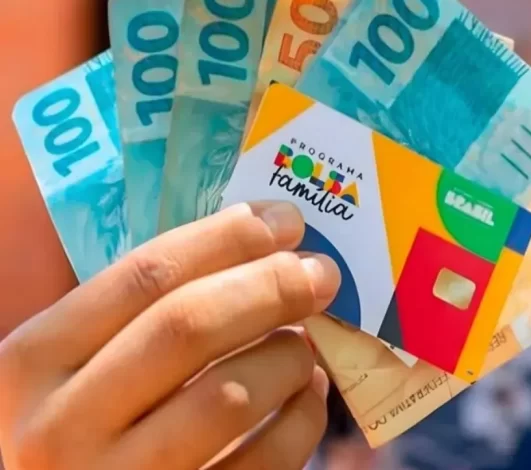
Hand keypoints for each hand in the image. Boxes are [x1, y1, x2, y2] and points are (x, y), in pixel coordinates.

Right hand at [0, 202, 339, 469]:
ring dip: (287, 356)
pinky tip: (307, 396)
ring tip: (304, 343)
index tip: (285, 222)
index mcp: (35, 362)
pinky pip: (263, 461)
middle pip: (188, 327)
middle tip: (320, 273)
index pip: (145, 276)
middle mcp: (62, 424)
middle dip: (270, 287)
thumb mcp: (78, 367)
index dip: (228, 239)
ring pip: (230, 397)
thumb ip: (142, 319)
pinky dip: (302, 419)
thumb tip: (260, 256)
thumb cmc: (82, 429)